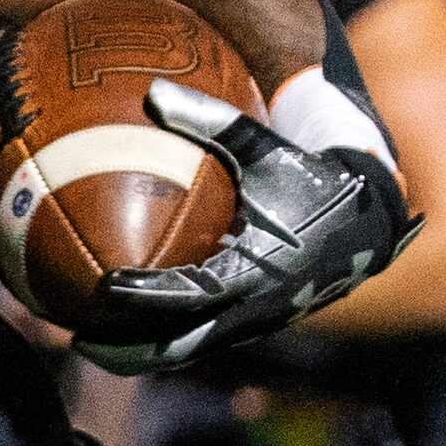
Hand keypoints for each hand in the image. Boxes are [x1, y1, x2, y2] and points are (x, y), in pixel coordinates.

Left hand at [74, 78, 419, 375]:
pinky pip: (204, 342)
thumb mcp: (263, 147)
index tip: (104, 288)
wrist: (368, 220)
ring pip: (191, 351)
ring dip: (143, 355)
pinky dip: (165, 345)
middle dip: (131, 348)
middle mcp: (258, 305)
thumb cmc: (309, 176)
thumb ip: (210, 120)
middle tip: (77, 340)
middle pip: (183, 343)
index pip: (191, 293)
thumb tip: (152, 90)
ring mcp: (258, 321)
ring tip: (90, 346)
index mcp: (260, 266)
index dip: (146, 295)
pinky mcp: (257, 324)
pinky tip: (124, 335)